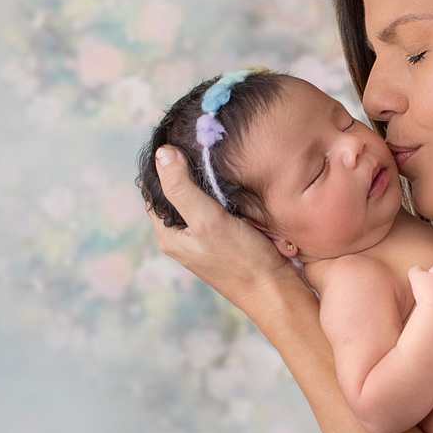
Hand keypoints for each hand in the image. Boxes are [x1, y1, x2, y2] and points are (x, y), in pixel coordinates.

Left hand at [148, 146, 300, 307]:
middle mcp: (185, 237)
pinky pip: (226, 209)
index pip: (154, 189)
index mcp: (169, 235)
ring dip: (218, 186)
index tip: (183, 141)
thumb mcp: (208, 220)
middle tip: (211, 152)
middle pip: (181, 192)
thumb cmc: (243, 261)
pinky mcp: (229, 238)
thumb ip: (182, 188)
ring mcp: (207, 238)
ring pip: (206, 198)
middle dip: (195, 173)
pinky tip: (245, 194)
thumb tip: (162, 153)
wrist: (278, 292)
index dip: (166, 164)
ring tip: (230, 171)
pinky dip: (234, 199)